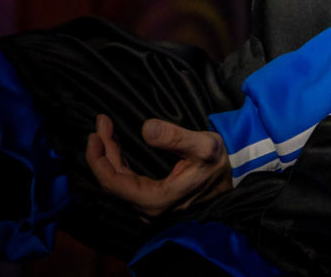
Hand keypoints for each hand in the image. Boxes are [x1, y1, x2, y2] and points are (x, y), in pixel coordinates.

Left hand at [85, 113, 230, 218]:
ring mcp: (150, 204)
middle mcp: (148, 207)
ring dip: (108, 155)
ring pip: (118, 180)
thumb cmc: (219, 162)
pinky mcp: (153, 197)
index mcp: (156, 199)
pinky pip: (126, 180)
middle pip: (112, 180)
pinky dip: (117, 161)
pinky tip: (114, 146)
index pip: (113, 183)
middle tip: (101, 123)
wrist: (233, 176)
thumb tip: (146, 129)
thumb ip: (175, 137)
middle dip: (102, 152)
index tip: (96, 132)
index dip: (99, 159)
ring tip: (104, 130)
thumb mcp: (204, 145)